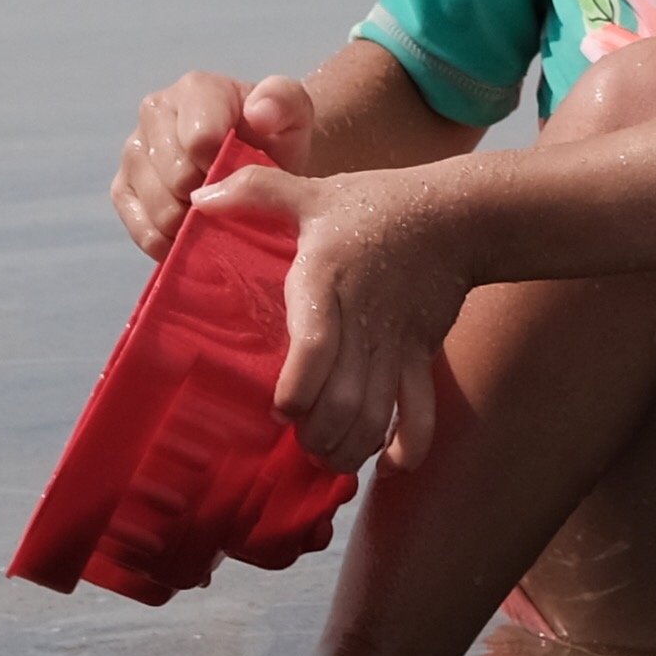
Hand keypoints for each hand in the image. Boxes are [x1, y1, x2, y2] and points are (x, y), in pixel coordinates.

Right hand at [113, 66, 318, 262]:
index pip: (200, 141)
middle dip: (210, 200)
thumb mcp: (294, 113)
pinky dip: (170, 243)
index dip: (225, 171)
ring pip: (158, 208)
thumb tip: (258, 112)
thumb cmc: (277, 136)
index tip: (245, 177)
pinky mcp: (123, 189)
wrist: (261, 163)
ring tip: (217, 217)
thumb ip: (284, 101)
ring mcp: (134, 152)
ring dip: (192, 224)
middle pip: (176, 178)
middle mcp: (154, 113)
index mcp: (194, 90)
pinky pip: (141, 230)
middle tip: (234, 202)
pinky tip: (192, 235)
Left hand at [202, 155, 475, 473]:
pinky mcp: (422, 356)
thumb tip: (198, 199)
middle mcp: (362, 317)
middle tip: (298, 441)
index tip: (280, 407)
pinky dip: (407, 448)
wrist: (458, 215)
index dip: (297, 387)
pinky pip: (422, 412)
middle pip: (343, 398)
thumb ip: (255, 191)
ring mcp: (397, 342)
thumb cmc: (377, 204)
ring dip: (351, 449)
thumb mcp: (314, 190)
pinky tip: (388, 464)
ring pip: (377, 414)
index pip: (314, 345)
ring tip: (328, 457)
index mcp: (327, 277)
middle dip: (318, 435)